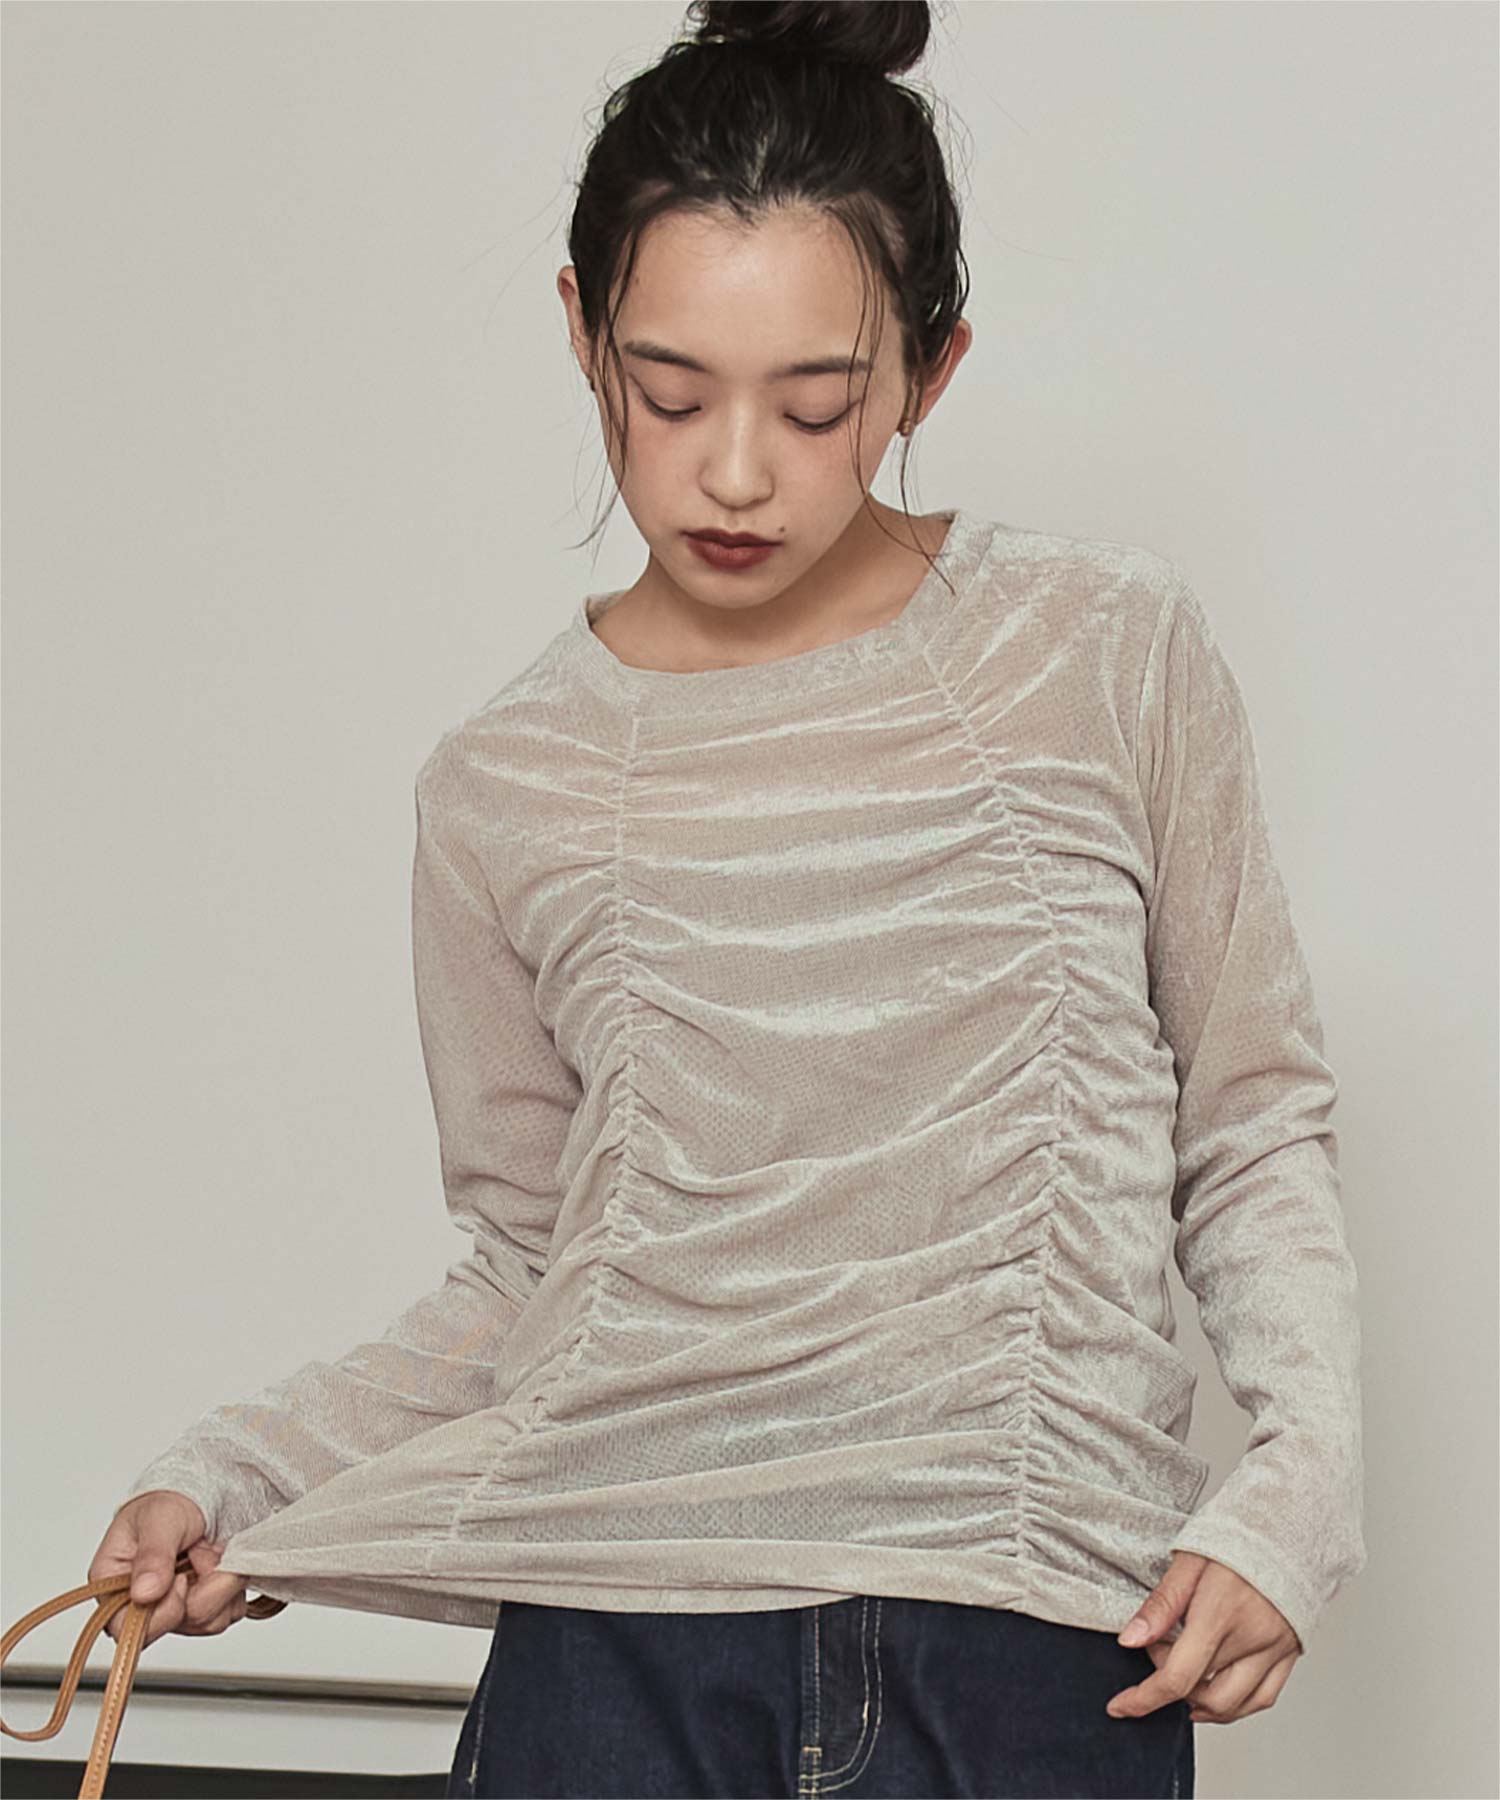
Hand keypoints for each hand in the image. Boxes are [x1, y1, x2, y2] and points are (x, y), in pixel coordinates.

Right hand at [91, 1491, 251, 1649]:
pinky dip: (233, 1585)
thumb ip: (153, 1554)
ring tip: (211, 1550)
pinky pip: (228, 1613)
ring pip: (207, 1622)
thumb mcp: (159, 1518)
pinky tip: (223, 1561)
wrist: (202, 1493)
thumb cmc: (170, 1501)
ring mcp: (174, 1608)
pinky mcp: (203, 1606)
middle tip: (205, 1552)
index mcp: (113, 1584)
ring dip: (221, 1583)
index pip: (125, 1629)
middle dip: (202, 1589)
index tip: (181, 1580)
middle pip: (175, 1626)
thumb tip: (144, 1594)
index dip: (160, 1612)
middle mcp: (141, 1603)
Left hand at [1104, 1552, 1302, 1724]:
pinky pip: (1263, 1698)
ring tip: (1185, 1669)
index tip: (1120, 1706)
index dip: (1144, 1698)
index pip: (1178, 1676)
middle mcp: (1252, 1637)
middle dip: (1169, 1684)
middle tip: (1161, 1647)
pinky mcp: (1290, 1653)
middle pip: (1202, 1693)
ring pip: (1233, 1706)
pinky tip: (1214, 1689)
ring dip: (1200, 1702)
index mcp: (1221, 1612)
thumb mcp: (1187, 1559)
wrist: (1287, 1525)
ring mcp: (1275, 1649)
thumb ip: (1160, 1605)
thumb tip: (1130, 1640)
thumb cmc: (1236, 1536)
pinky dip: (1234, 1705)